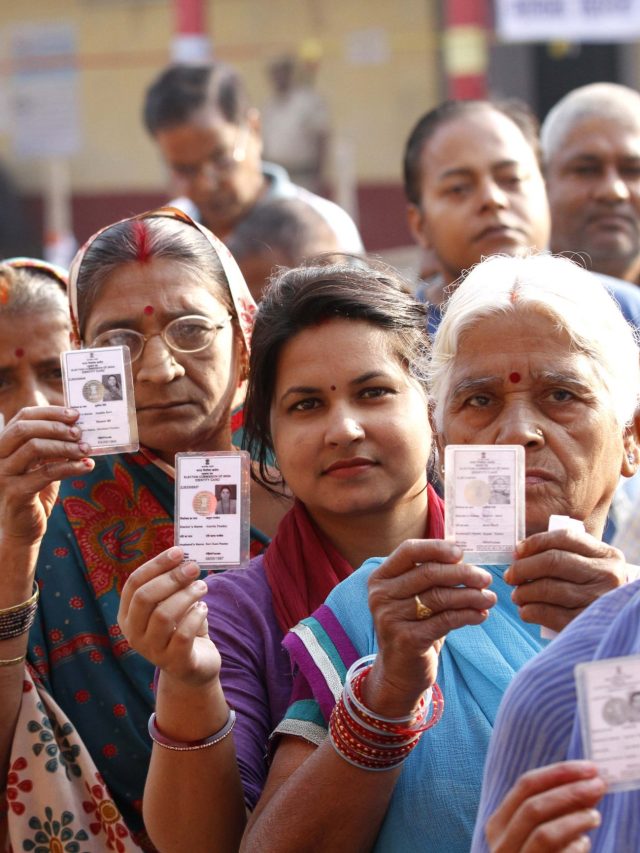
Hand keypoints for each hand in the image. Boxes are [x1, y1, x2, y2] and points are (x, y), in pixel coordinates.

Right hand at [0, 406, 92, 547]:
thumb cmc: (35, 492)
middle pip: (24, 429)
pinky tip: (86, 466)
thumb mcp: (43, 464)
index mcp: (4, 445)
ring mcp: (3, 475)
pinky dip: (70, 467)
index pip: (23, 417)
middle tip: (80, 432)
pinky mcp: (15, 493)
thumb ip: (53, 446)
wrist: (23, 530)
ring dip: (65, 446)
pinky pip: (46, 473)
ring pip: (34, 448)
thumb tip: (79, 427)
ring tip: (86, 450)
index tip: (75, 414)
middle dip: (55, 427)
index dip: (49, 412)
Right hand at [118, 546, 219, 686]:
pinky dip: (195, 616)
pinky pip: (183, 635)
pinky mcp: (175, 662)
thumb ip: (172, 584)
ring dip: (186, 596)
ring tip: (202, 587)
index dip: (156, 565)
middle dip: (171, 579)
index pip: (134, 584)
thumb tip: (183, 557)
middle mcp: (134, 634)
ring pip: (163, 616)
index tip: (178, 552)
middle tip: (193, 568)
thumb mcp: (171, 604)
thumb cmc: (181, 627)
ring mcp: (152, 651)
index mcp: (128, 615)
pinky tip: (203, 608)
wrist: (194, 666)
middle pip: (145, 598)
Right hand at [365, 539, 496, 716]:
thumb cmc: (413, 626)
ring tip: (490, 598)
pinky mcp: (406, 639)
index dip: (437, 548)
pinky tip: (481, 614)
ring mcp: (390, 618)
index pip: (409, 551)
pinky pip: (445, 620)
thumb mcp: (414, 597)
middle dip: (462, 574)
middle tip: (486, 578)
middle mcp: (381, 595)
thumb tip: (463, 553)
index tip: (461, 553)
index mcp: (380, 578)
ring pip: (440, 597)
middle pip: (429, 573)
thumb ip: (430, 575)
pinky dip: (468, 615)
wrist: (400, 671)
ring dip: (470, 596)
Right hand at [485, 761, 605, 852]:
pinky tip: (584, 844)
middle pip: (534, 806)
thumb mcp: (537, 833)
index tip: (589, 767)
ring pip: (543, 834)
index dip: (559, 772)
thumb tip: (588, 782)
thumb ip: (557, 810)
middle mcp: (500, 844)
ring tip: (596, 815)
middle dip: (570, 791)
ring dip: (574, 819)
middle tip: (599, 785)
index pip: (525, 785)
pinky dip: (572, 848)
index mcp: (499, 824)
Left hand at [505, 530, 625, 631]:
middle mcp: (606, 575)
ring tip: (517, 595)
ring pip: (548, 588)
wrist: (623, 625)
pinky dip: (530, 611)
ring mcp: (598, 599)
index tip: (517, 552)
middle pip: (553, 562)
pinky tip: (526, 611)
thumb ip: (566, 555)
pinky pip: (549, 613)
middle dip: (523, 568)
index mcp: (606, 555)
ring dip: (524, 592)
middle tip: (510, 576)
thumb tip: (520, 552)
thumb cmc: (595, 590)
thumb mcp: (592, 567)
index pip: (564, 538)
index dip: (535, 542)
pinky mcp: (586, 623)